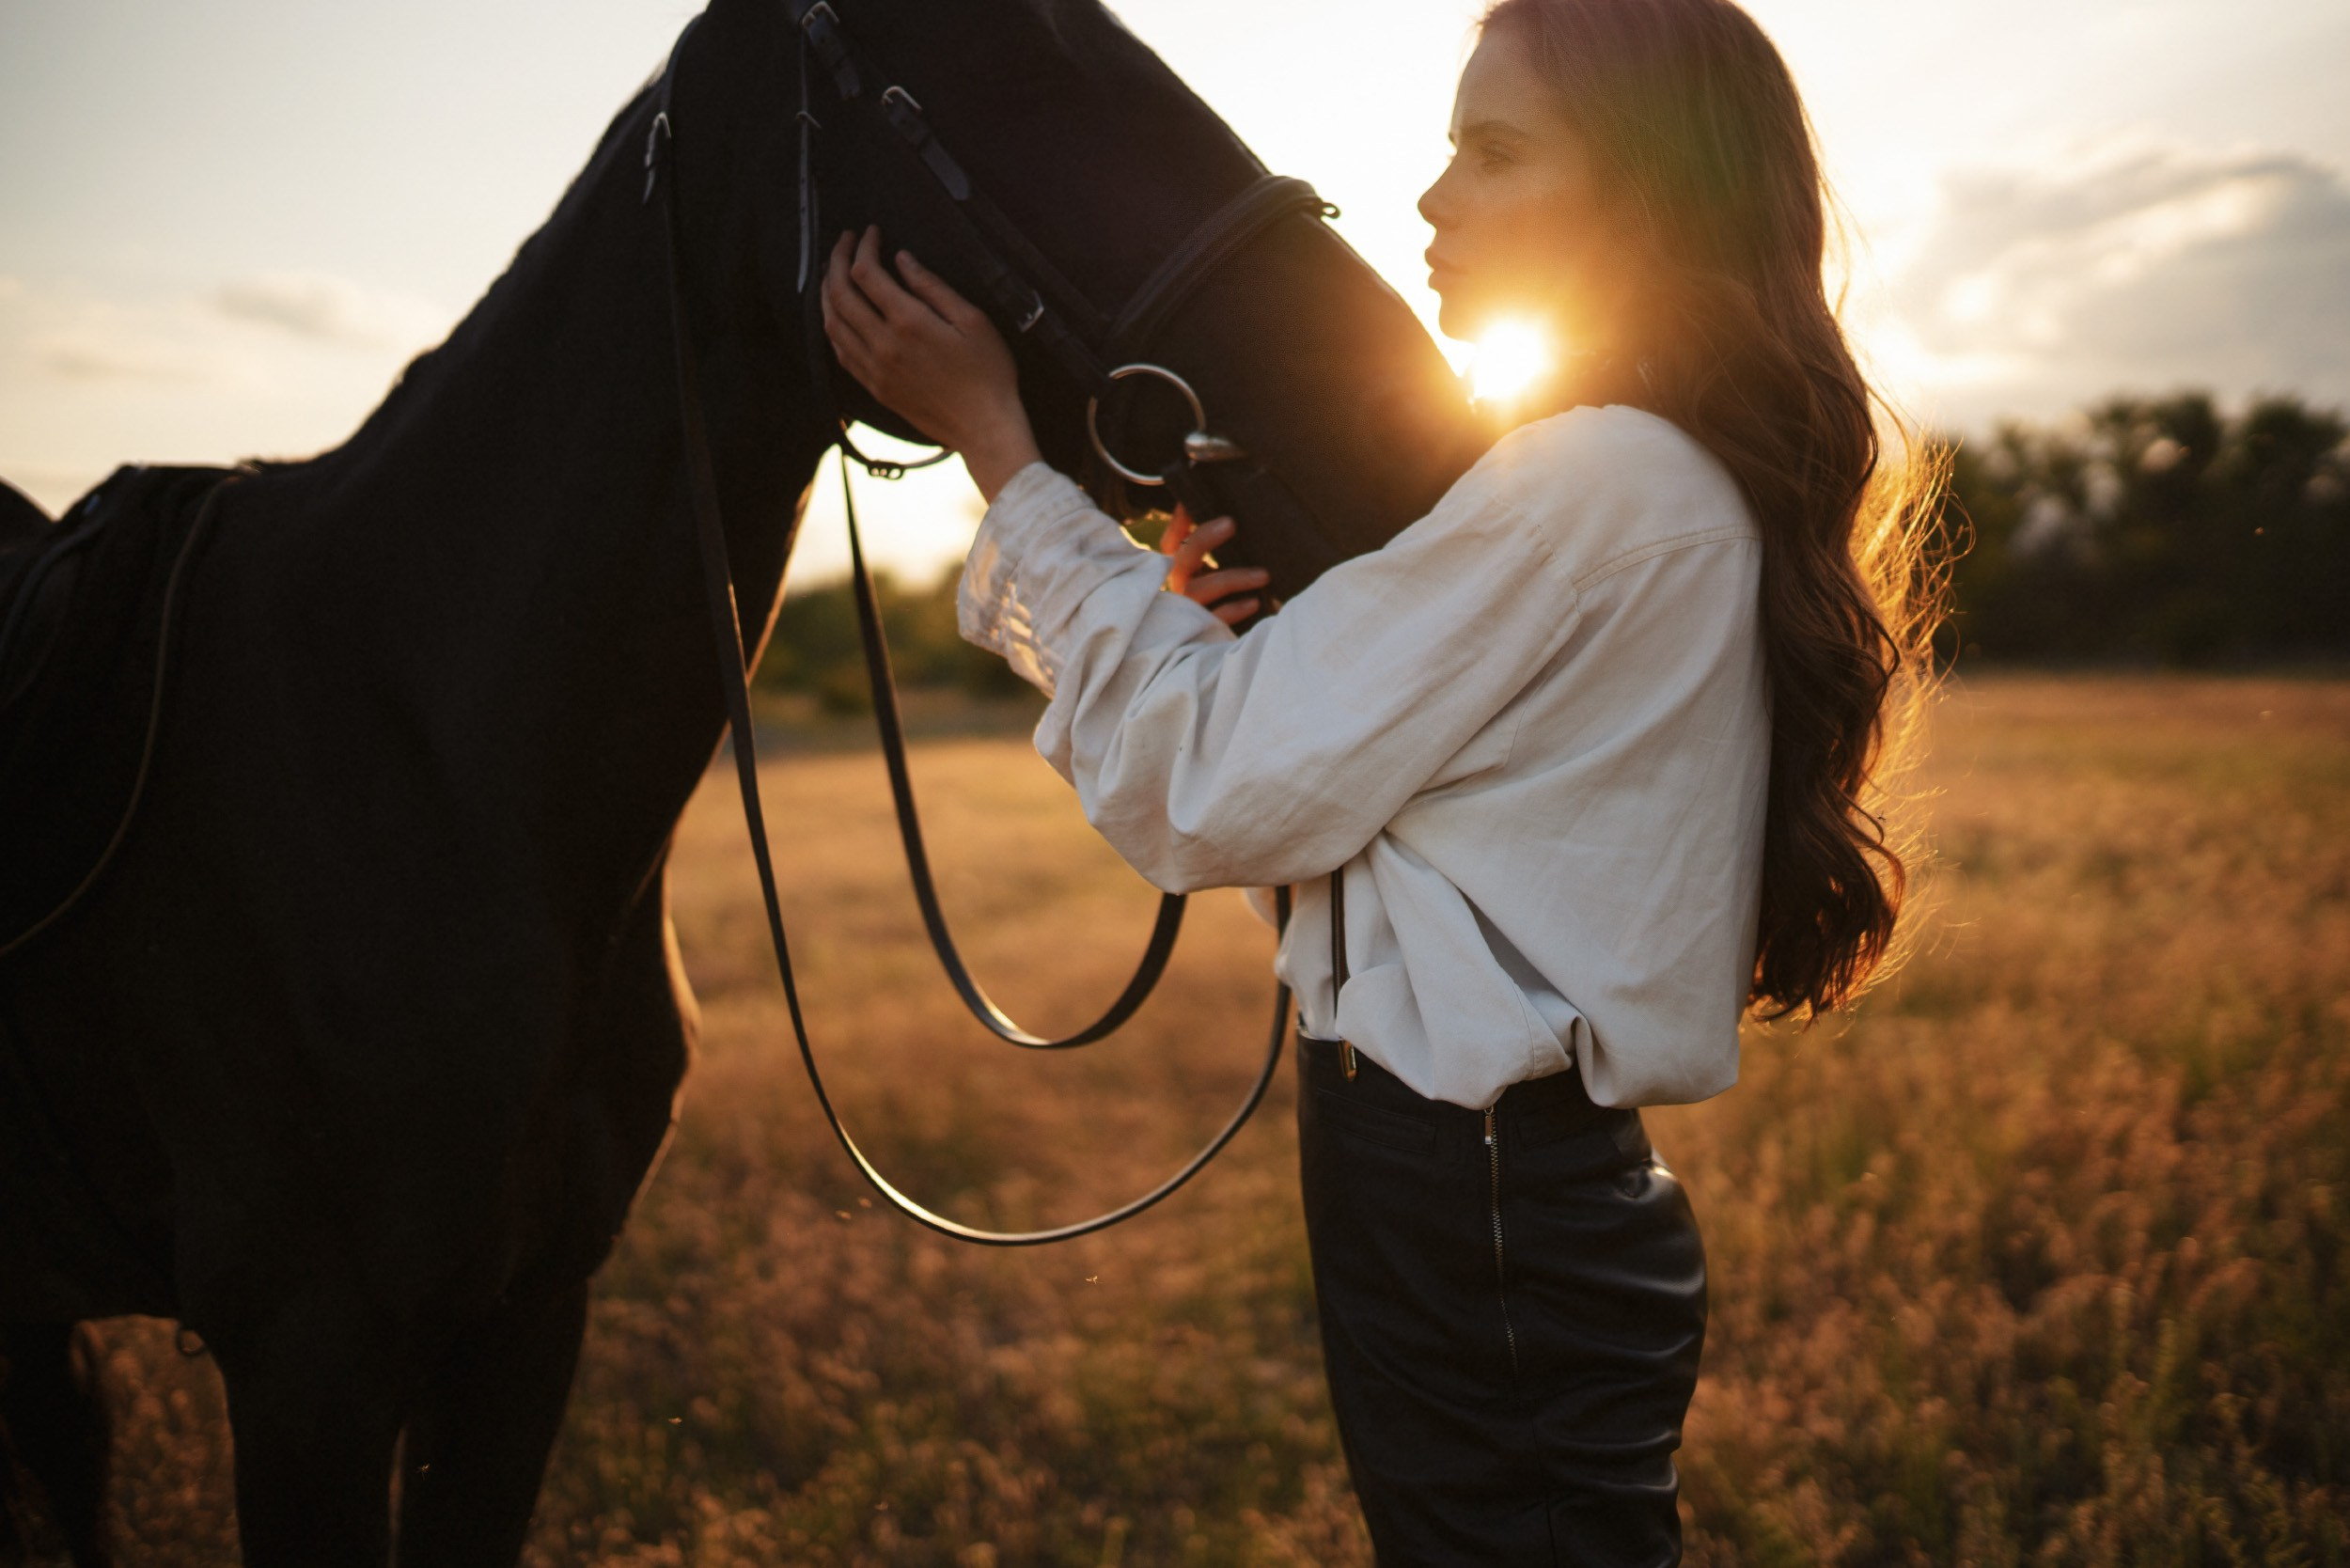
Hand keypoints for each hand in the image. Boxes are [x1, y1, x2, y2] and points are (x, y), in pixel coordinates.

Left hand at [820, 226, 1042, 501]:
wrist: (985, 428)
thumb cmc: (988, 374)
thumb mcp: (972, 320)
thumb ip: (932, 287)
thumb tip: (902, 259)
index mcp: (909, 323)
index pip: (866, 273)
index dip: (863, 247)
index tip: (870, 233)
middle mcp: (884, 345)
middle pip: (839, 294)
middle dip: (837, 261)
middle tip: (845, 243)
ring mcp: (875, 369)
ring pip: (832, 323)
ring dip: (827, 292)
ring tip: (834, 273)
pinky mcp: (875, 388)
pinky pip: (840, 352)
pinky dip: (833, 326)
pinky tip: (838, 315)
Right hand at [1160, 505, 1270, 625]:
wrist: (1248, 640)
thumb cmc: (1243, 593)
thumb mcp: (1235, 563)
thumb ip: (1233, 544)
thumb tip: (1247, 507)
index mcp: (1186, 567)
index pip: (1173, 540)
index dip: (1179, 521)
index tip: (1193, 502)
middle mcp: (1183, 585)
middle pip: (1183, 558)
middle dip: (1203, 538)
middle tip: (1231, 522)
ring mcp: (1191, 609)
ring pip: (1198, 589)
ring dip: (1231, 578)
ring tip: (1264, 575)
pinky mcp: (1205, 630)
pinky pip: (1215, 618)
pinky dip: (1233, 609)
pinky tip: (1255, 602)